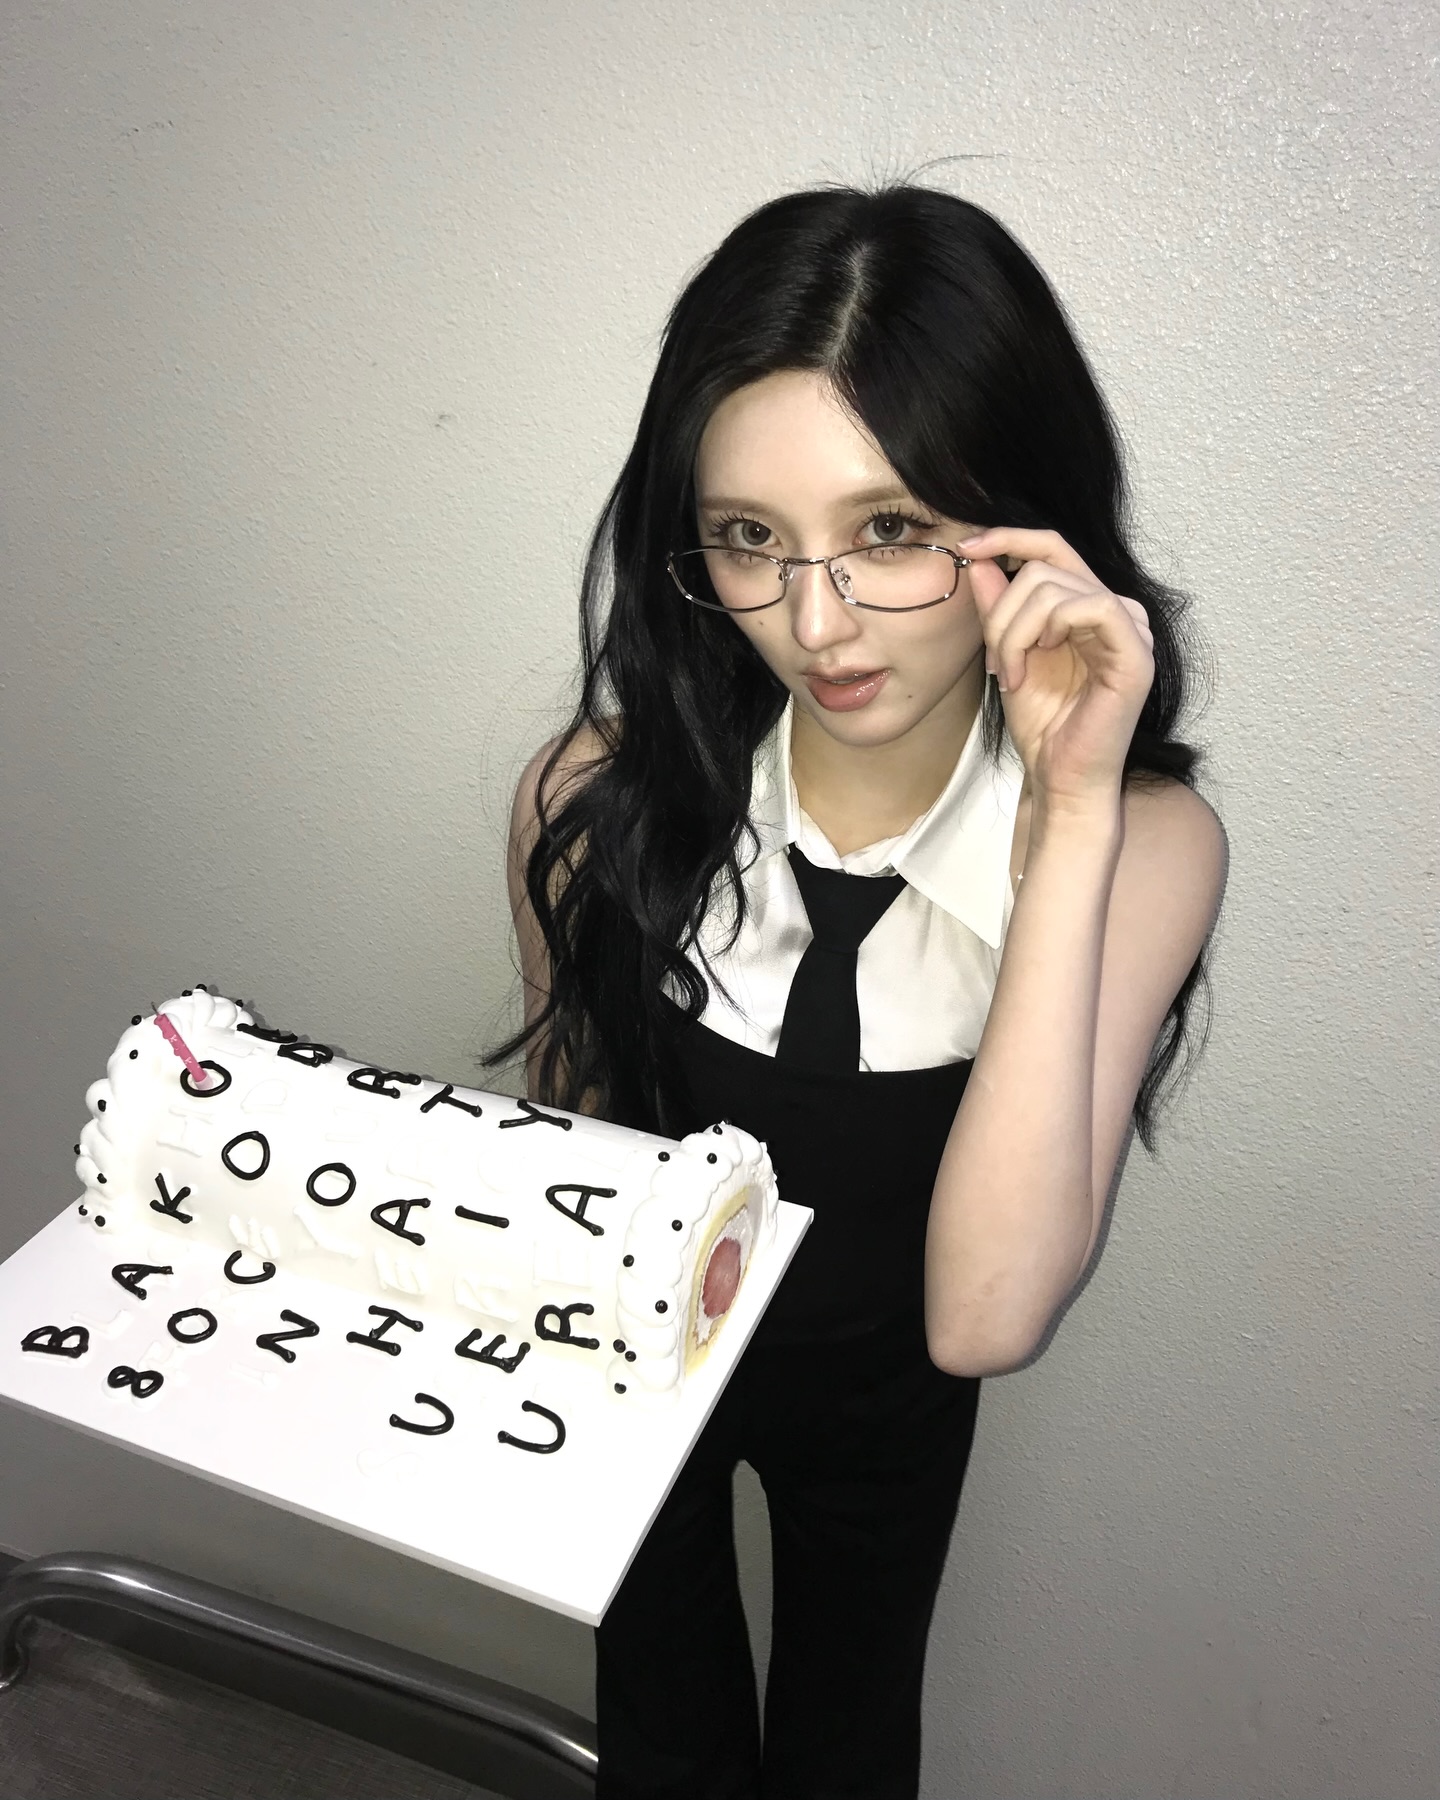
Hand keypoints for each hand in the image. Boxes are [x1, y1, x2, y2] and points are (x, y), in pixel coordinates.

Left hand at [959, 527, 1155, 811]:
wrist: (1059, 778)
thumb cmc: (1043, 724)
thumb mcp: (1007, 653)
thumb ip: (999, 607)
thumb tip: (982, 559)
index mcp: (1089, 606)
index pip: (1053, 548)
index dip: (1010, 537)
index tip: (968, 547)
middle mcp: (1117, 609)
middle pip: (1044, 568)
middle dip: (1002, 612)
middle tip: (995, 662)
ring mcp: (1132, 628)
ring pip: (1054, 588)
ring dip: (1013, 632)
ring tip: (1010, 675)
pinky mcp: (1137, 651)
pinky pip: (1090, 605)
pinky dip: (1046, 631)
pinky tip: (1035, 666)